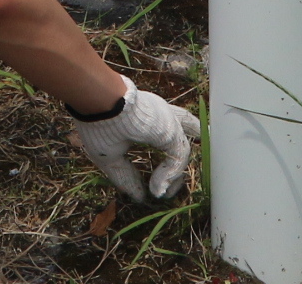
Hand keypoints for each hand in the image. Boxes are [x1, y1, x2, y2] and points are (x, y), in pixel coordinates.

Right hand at [73, 79, 200, 202]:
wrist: (101, 105)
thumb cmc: (101, 126)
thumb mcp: (112, 157)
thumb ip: (126, 176)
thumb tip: (139, 197)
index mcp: (144, 116)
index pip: (164, 121)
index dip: (170, 129)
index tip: (169, 145)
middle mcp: (160, 116)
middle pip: (185, 122)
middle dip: (196, 129)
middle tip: (201, 140)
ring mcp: (168, 123)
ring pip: (182, 150)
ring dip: (173, 177)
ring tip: (162, 194)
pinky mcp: (172, 132)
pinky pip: (178, 159)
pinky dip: (169, 176)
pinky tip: (158, 189)